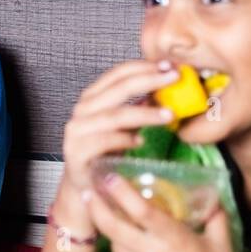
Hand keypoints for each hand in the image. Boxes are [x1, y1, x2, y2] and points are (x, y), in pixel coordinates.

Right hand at [59, 60, 178, 205]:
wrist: (86, 185)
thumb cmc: (107, 153)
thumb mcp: (126, 126)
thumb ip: (141, 106)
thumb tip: (169, 88)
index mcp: (93, 98)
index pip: (117, 74)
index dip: (143, 66)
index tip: (170, 65)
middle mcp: (82, 110)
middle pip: (117, 89)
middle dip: (148, 80)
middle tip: (174, 78)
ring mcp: (76, 131)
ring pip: (113, 116)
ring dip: (143, 114)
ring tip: (169, 115)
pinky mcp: (76, 152)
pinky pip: (102, 142)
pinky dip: (123, 140)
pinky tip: (141, 141)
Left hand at [86, 171, 243, 251]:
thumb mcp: (221, 239)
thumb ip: (212, 213)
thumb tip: (208, 196)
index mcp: (174, 238)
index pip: (141, 211)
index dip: (122, 193)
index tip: (109, 177)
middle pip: (114, 227)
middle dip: (97, 208)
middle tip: (88, 193)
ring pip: (115, 246)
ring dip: (112, 232)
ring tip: (112, 219)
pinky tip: (131, 248)